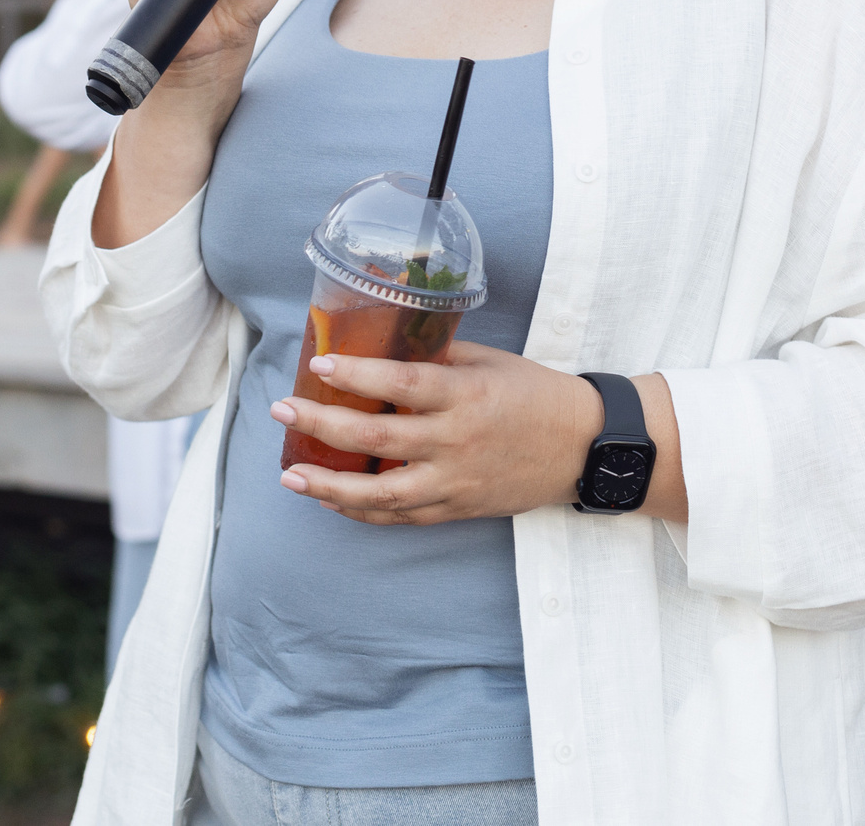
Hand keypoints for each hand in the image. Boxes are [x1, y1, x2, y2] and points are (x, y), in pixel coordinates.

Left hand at [271, 341, 597, 525]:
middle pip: (378, 440)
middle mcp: (456, 442)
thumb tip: (383, 346)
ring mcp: (455, 481)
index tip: (319, 365)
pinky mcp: (458, 509)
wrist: (583, 447)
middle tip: (281, 410)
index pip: (401, 386)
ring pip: (382, 494)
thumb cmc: (535, 394)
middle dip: (322, 425)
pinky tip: (331, 500)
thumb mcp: (489, 363)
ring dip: (330, 486)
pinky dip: (362, 511)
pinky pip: (401, 517)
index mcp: (465, 396)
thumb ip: (437, 360)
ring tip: (290, 476)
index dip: (357, 376)